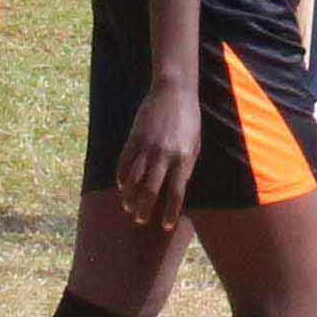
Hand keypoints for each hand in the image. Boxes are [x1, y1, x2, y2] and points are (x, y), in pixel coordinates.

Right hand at [114, 78, 202, 232]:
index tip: (166, 226)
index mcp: (184, 157)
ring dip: (129, 197)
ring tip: (128, 207)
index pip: (177, 192)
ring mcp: (148, 145)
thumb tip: (177, 192)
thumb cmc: (189, 121)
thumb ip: (186, 168)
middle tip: (140, 220)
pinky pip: (124, 163)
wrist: (175, 91)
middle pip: (151, 190)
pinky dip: (122, 177)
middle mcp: (165, 154)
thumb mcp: (195, 144)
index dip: (171, 212)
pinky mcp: (134, 137)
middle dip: (145, 209)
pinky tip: (122, 186)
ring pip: (134, 180)